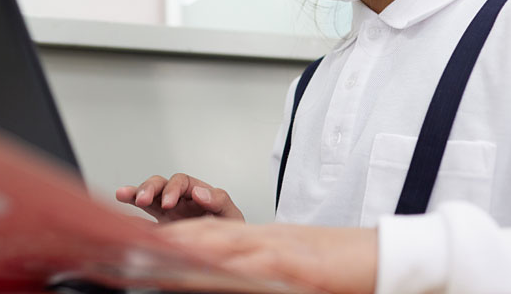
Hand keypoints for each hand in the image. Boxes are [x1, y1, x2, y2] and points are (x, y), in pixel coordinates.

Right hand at [115, 173, 244, 222]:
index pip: (181, 182)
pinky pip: (141, 213)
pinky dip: (130, 206)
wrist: (225, 255)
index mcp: (196, 192)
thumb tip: (200, 192)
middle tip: (144, 200)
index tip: (169, 203)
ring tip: (123, 194)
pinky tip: (121, 201)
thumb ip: (219, 201)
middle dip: (150, 188)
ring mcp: (166, 211)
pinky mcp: (158, 225)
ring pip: (149, 194)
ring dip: (136, 192)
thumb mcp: (230, 214)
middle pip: (160, 183)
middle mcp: (179, 199)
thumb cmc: (228, 232)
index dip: (173, 189)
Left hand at [160, 219, 377, 293]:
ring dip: (183, 246)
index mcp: (260, 240)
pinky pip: (249, 261)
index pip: (209, 233)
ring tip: (150, 249)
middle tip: (130, 243)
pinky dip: (223, 263)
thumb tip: (221, 277)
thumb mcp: (289, 267)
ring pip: (219, 241)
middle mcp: (263, 239)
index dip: (174, 236)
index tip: (143, 241)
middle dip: (167, 239)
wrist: (381, 255)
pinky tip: (202, 264)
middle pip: (205, 233)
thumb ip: (255, 272)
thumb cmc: (338, 265)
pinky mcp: (291, 262)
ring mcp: (275, 248)